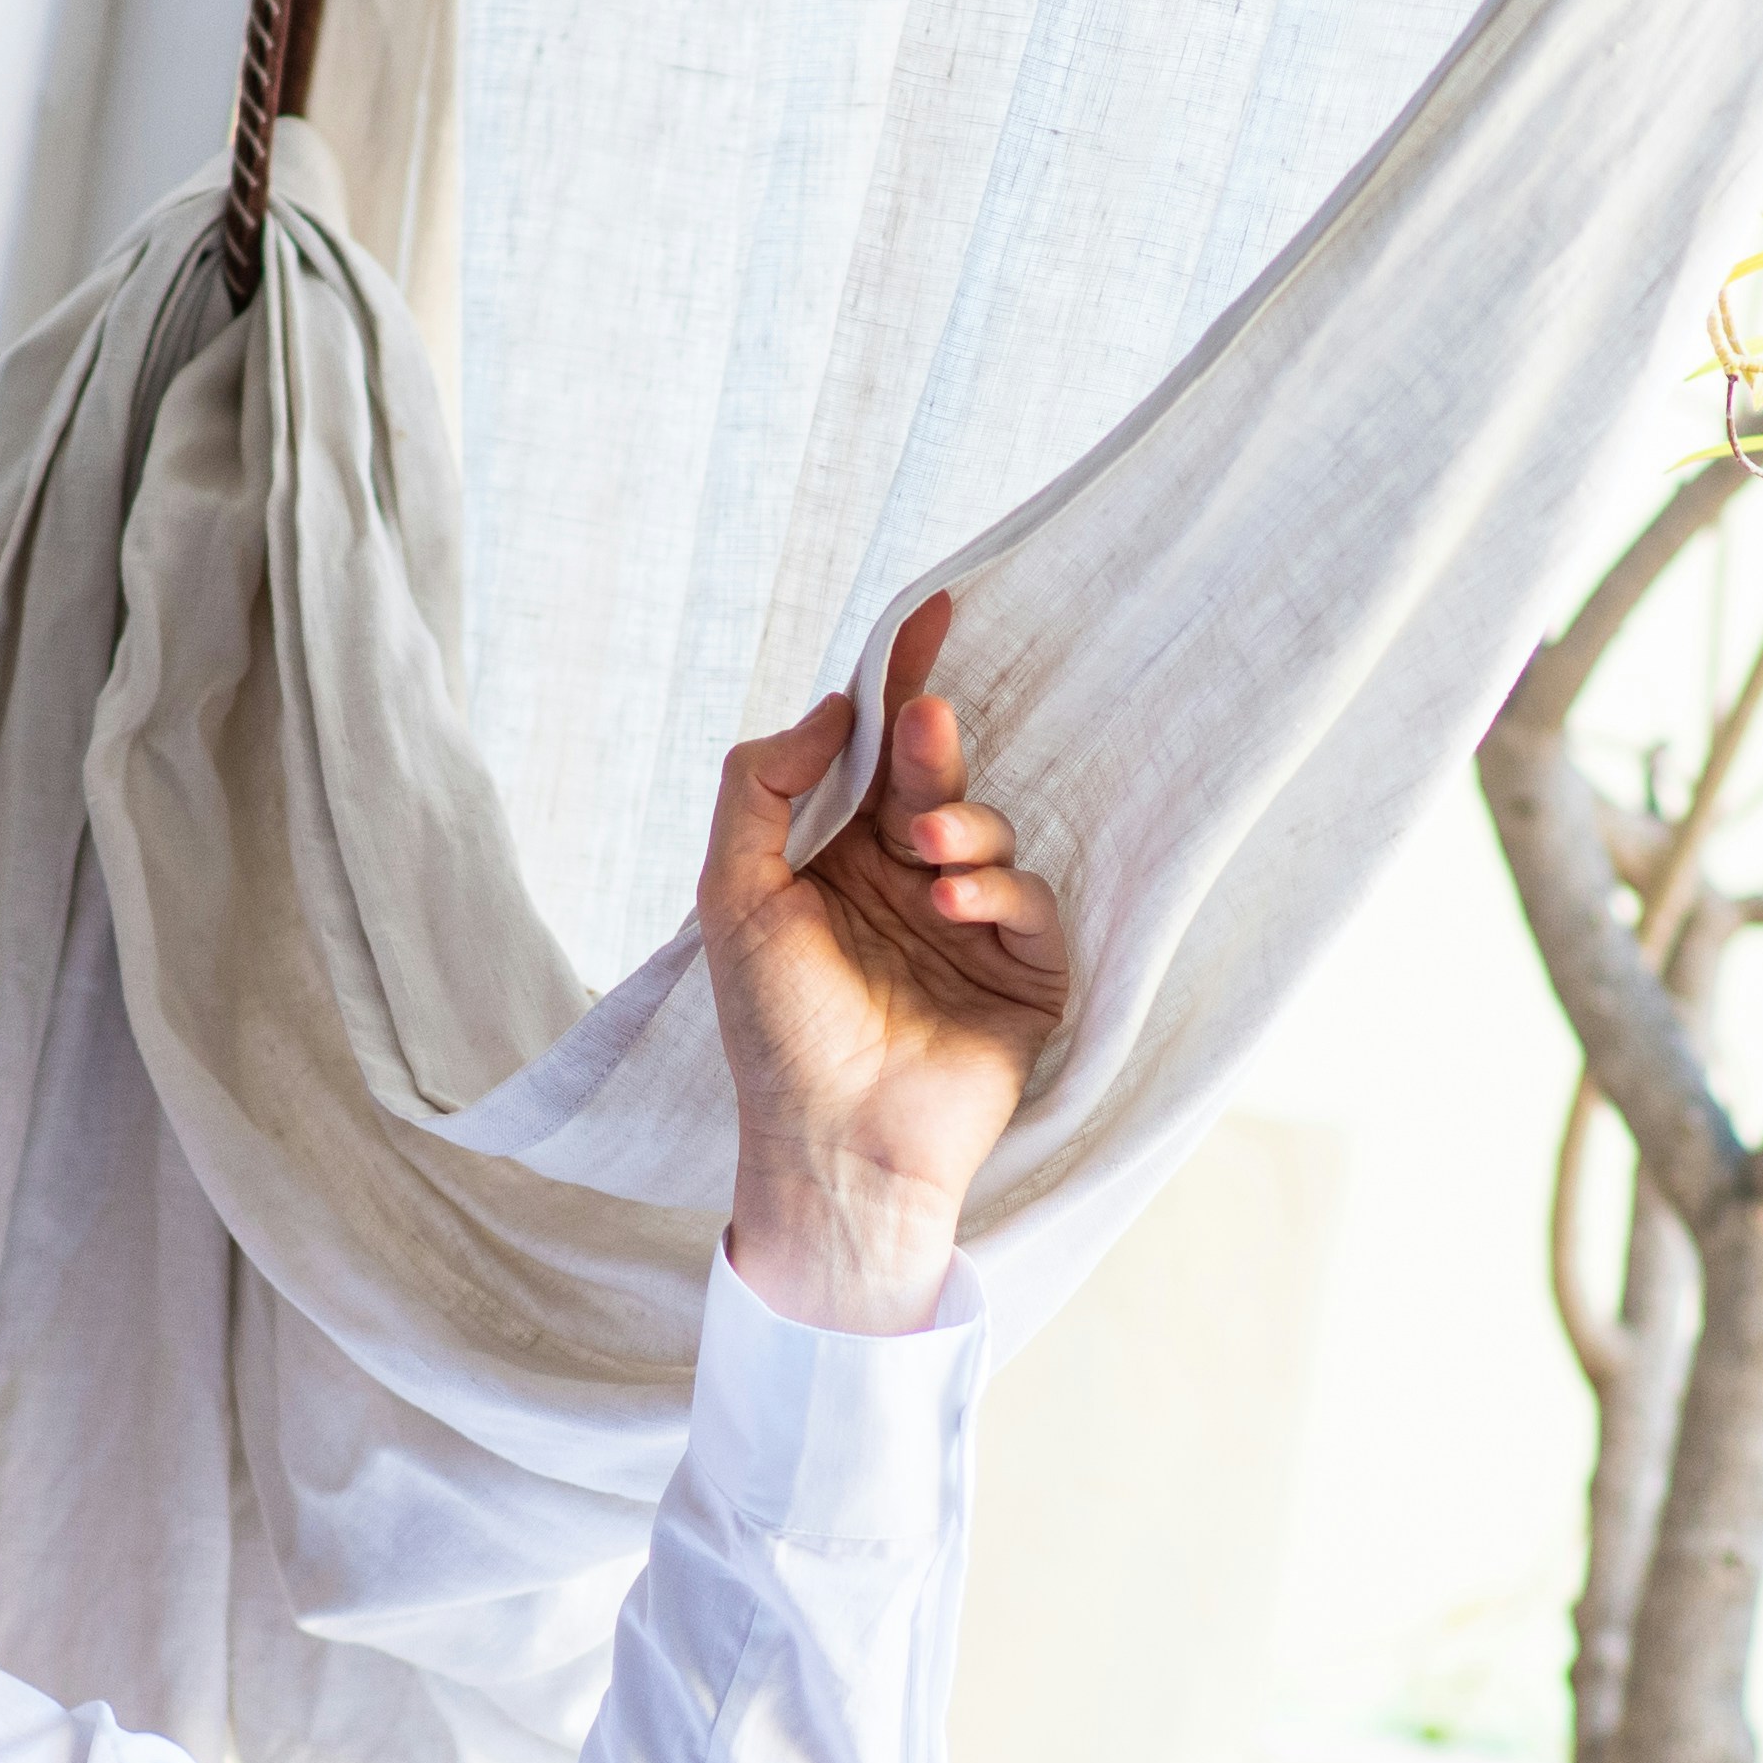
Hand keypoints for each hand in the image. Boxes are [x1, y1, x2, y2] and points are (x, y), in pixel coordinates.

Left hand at [704, 594, 1066, 1331]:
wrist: (833, 1147)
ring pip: (986, 828)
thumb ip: (760, 786)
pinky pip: (1029, 899)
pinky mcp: (1023, 974)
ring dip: (958, 825)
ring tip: (924, 858)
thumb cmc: (774, 1035)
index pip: (870, 754)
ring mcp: (967, 927)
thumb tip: (830, 710)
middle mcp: (902, 883)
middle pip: (931, 777)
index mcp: (834, 860)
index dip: (896, 683)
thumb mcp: (733, 895)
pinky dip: (995, 888)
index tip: (929, 615)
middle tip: (925, 725)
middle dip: (929, 745)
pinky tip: (951, 904)